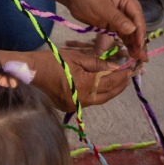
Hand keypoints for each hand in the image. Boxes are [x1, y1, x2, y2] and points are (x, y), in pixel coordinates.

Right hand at [17, 43, 134, 110]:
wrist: (31, 72)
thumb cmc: (53, 60)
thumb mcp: (77, 57)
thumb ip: (98, 64)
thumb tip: (115, 67)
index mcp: (85, 86)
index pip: (110, 82)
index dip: (122, 75)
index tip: (132, 68)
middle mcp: (82, 100)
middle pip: (108, 94)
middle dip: (120, 85)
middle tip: (129, 74)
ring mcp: (76, 106)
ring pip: (100, 99)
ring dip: (111, 90)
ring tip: (120, 79)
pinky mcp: (70, 107)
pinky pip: (90, 101)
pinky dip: (99, 93)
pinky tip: (103, 85)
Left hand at [64, 0, 147, 62]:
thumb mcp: (102, 7)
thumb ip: (118, 19)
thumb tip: (133, 30)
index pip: (137, 16)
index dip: (139, 31)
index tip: (139, 45)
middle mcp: (126, 6)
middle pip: (136, 25)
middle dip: (139, 41)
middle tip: (143, 58)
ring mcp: (120, 15)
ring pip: (130, 32)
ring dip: (134, 44)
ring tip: (138, 59)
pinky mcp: (113, 22)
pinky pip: (122, 34)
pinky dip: (126, 43)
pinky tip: (131, 52)